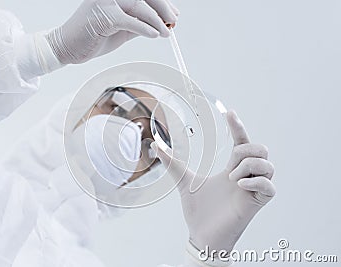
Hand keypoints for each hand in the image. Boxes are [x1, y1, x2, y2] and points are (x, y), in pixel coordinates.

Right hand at [46, 0, 179, 63]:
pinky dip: (144, 28)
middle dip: (163, 8)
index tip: (173, 12)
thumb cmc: (93, 35)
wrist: (68, 46)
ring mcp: (105, 2)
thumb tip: (163, 23)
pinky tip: (154, 35)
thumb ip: (140, 22)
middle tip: (172, 21)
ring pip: (139, 5)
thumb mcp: (123, 28)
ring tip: (165, 32)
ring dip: (156, 20)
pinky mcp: (103, 16)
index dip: (161, 2)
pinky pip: (130, 21)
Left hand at [152, 111, 275, 253]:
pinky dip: (256, 180)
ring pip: (268, 164)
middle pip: (261, 149)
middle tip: (230, 164)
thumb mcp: (184, 181)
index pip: (241, 141)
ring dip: (249, 165)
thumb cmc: (198, 210)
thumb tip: (155, 146)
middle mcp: (245, 175)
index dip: (238, 126)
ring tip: (231, 178)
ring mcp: (253, 189)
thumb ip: (173, 164)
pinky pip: (269, 185)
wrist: (201, 234)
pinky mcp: (257, 203)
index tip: (228, 113)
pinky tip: (237, 184)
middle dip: (247, 149)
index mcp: (232, 168)